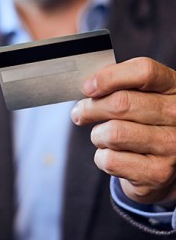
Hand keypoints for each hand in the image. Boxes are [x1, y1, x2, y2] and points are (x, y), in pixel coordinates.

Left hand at [71, 57, 175, 204]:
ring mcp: (171, 145)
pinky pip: (110, 160)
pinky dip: (101, 157)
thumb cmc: (144, 121)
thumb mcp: (141, 95)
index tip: (87, 87)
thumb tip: (89, 85)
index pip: (143, 71)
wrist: (162, 160)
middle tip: (79, 113)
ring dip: (97, 135)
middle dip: (89, 108)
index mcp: (173, 87)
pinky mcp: (157, 173)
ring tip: (101, 136)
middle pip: (121, 103)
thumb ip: (119, 83)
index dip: (108, 77)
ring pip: (112, 133)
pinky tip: (112, 154)